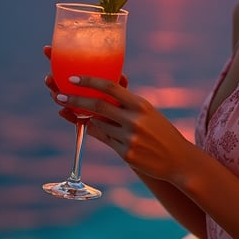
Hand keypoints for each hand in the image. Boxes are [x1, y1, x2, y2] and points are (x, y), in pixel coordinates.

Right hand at [42, 45, 128, 125]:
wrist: (128, 123)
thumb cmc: (125, 102)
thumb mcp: (121, 89)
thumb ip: (119, 84)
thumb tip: (122, 77)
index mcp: (85, 81)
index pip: (68, 65)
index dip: (55, 56)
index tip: (46, 49)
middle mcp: (80, 92)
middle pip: (60, 82)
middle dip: (52, 79)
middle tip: (48, 77)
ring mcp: (80, 106)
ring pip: (64, 99)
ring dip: (56, 95)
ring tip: (55, 94)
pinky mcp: (85, 121)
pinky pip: (74, 118)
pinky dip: (68, 115)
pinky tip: (63, 112)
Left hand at [55, 73, 192, 184]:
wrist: (179, 160)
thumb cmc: (163, 132)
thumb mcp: (149, 113)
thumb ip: (128, 105)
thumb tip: (105, 95)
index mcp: (141, 105)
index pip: (111, 88)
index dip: (90, 81)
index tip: (73, 78)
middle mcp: (135, 120)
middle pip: (98, 106)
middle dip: (75, 99)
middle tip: (59, 95)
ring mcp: (130, 138)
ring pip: (98, 124)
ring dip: (89, 118)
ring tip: (83, 113)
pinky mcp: (126, 154)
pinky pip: (104, 140)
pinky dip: (98, 132)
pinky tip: (93, 128)